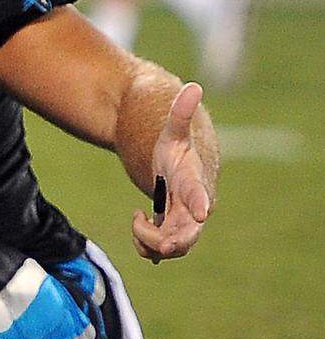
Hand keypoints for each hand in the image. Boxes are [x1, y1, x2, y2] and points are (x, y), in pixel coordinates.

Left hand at [131, 83, 211, 262]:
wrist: (175, 167)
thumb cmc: (174, 147)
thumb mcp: (172, 131)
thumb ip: (180, 113)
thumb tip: (193, 87)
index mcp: (194, 180)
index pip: (199, 192)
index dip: (199, 201)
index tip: (201, 212)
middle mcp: (194, 207)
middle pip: (187, 234)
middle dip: (167, 240)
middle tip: (144, 228)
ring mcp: (184, 223)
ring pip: (172, 247)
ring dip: (148, 240)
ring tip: (136, 217)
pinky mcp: (172, 233)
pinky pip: (160, 251)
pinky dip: (145, 245)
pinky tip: (138, 221)